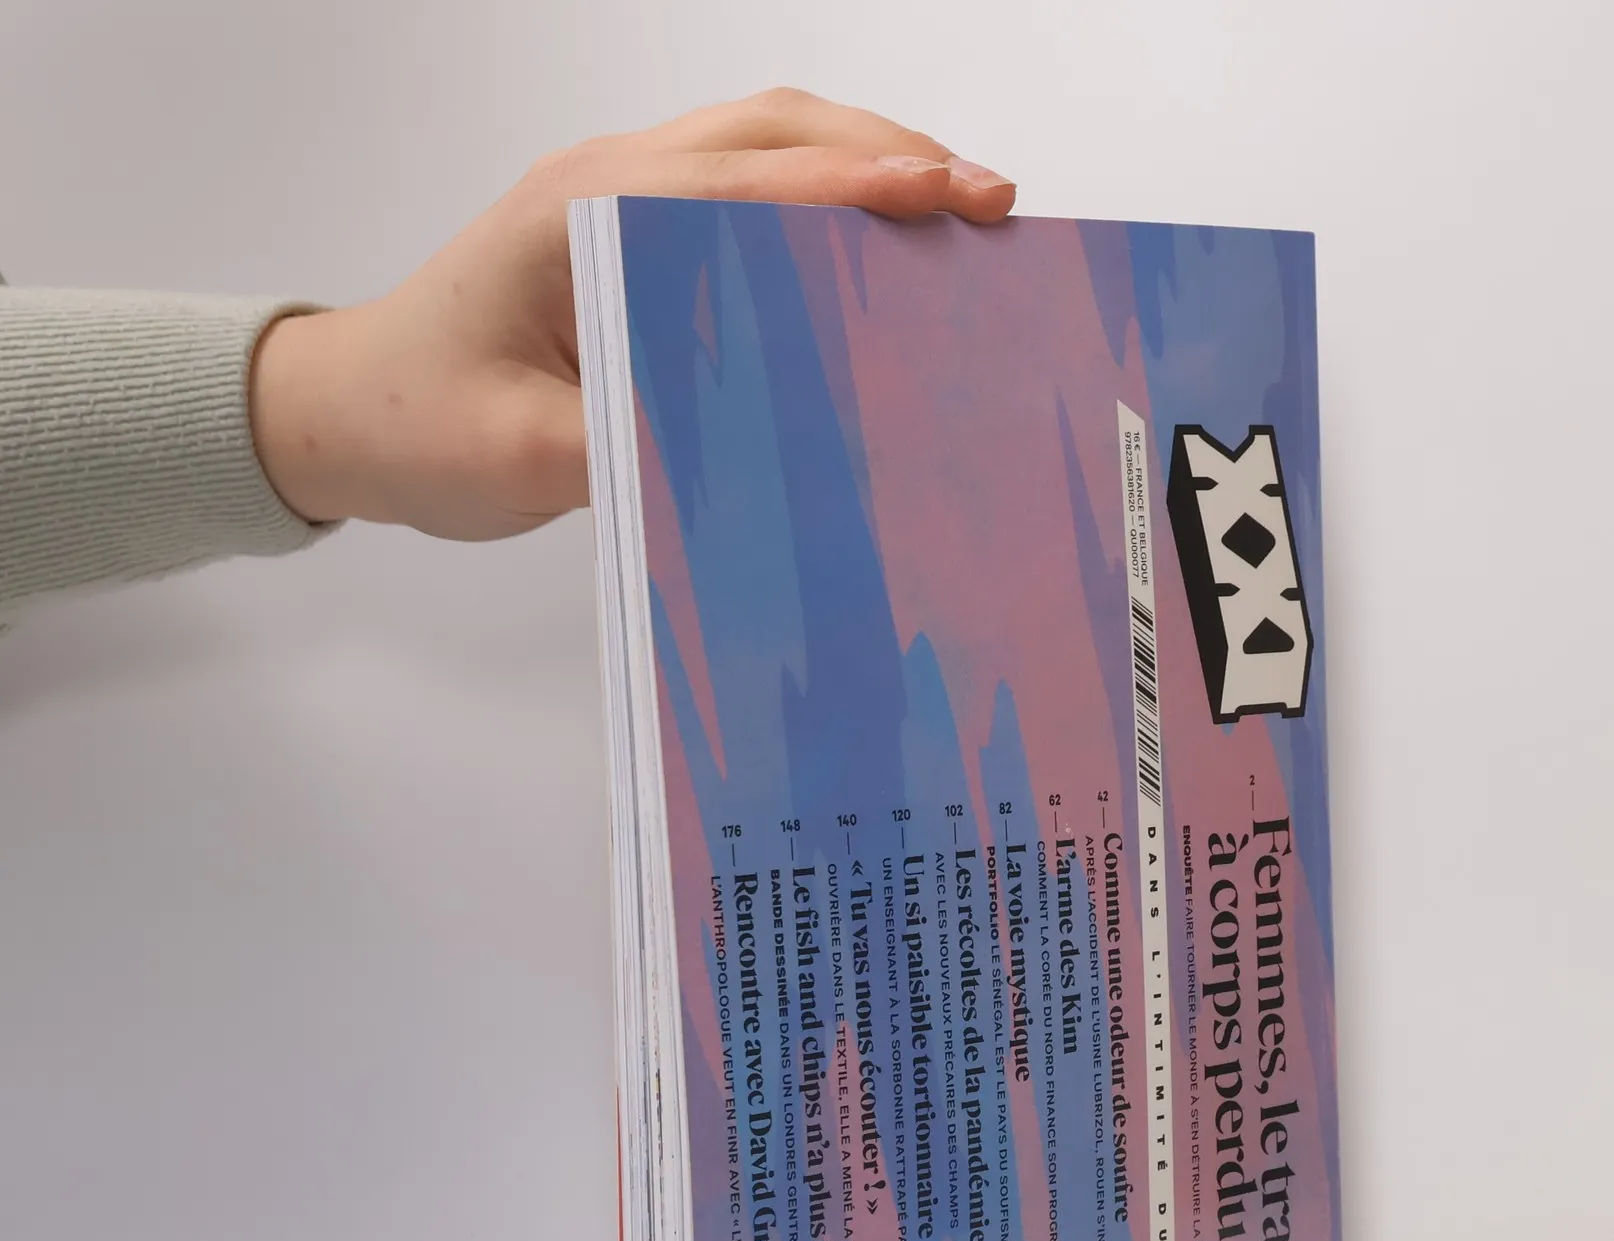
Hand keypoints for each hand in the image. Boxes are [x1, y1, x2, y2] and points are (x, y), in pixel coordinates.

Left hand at [249, 90, 1014, 537]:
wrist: (343, 412)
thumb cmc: (418, 426)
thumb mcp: (524, 458)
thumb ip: (634, 441)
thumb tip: (761, 442)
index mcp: (581, 218)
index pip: (743, 182)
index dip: (854, 188)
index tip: (949, 199)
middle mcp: (606, 182)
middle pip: (773, 130)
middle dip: (889, 154)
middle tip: (990, 202)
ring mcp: (617, 196)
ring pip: (764, 142)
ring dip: (863, 159)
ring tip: (960, 208)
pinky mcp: (628, 233)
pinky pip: (743, 187)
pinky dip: (822, 194)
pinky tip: (875, 243)